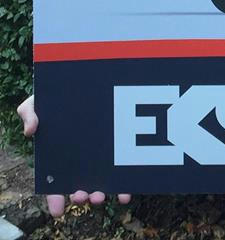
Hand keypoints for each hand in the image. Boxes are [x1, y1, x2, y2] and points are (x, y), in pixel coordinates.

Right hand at [16, 94, 131, 217]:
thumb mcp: (38, 102)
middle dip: (81, 195)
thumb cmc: (56, 97)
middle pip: (79, 185)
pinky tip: (125, 191)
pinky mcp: (117, 147)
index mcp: (59, 157)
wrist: (79, 83)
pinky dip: (123, 183)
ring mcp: (99, 156)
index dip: (55, 198)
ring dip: (100, 193)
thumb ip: (30, 113)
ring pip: (100, 182)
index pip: (54, 184)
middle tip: (82, 196)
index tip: (58, 210)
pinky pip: (121, 168)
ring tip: (100, 196)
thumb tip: (30, 130)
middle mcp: (79, 160)